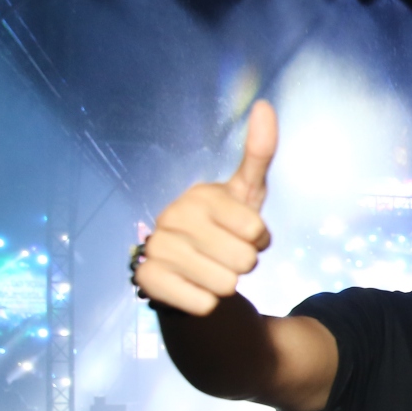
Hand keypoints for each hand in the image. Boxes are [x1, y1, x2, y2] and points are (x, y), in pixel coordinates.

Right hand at [134, 101, 276, 315]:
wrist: (186, 266)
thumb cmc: (223, 225)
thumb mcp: (246, 192)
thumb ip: (258, 153)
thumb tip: (264, 105)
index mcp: (200, 195)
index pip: (258, 232)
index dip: (259, 239)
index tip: (241, 231)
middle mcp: (173, 216)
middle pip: (245, 261)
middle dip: (244, 263)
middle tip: (224, 252)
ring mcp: (157, 248)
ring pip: (226, 286)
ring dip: (226, 284)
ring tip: (209, 268)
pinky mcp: (147, 281)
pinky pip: (204, 304)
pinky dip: (206, 302)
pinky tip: (192, 286)